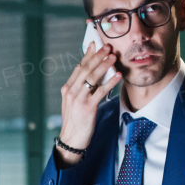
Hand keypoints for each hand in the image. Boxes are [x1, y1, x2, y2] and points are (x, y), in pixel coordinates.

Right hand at [56, 41, 121, 164]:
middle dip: (97, 56)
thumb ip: (81, 89)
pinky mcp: (88, 107)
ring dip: (104, 65)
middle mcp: (71, 92)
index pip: (78, 68)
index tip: (94, 44)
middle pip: (85, 69)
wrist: (71, 139)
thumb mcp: (73, 102)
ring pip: (92, 77)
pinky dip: (110, 82)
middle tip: (107, 47)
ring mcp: (79, 99)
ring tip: (113, 57)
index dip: (87, 55)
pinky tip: (118, 76)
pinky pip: (100, 91)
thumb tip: (95, 76)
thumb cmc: (75, 122)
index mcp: (67, 89)